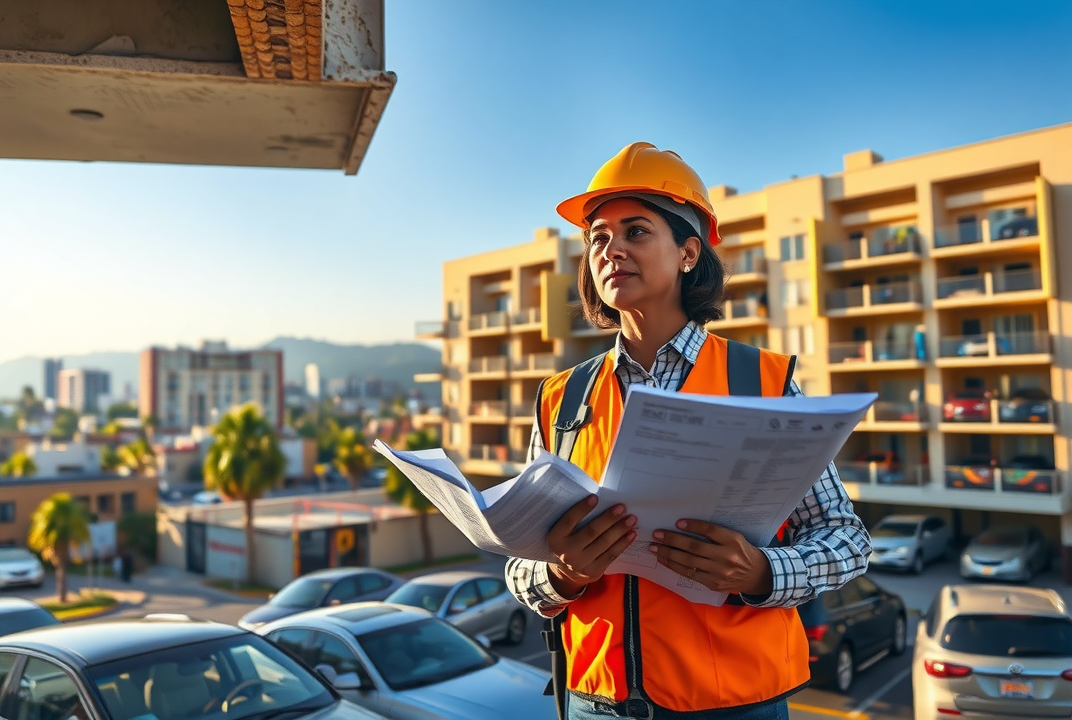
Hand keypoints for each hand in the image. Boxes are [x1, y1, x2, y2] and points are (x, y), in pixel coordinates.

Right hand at [546, 495, 636, 597]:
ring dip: (620, 530)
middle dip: (608, 518)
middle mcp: (566, 553)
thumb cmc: (566, 543)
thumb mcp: (561, 533)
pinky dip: (623, 543)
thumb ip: (573, 520)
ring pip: (604, 543)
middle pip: (591, 532)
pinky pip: (611, 555)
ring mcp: (581, 564)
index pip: (569, 521)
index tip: (595, 498)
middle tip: (621, 507)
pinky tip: (631, 534)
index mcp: (555, 539)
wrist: (565, 574)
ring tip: (631, 519)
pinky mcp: (594, 571)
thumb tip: (596, 500)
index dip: (582, 509)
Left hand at [649, 519, 772, 596]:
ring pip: (689, 562)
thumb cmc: (742, 551)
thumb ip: (715, 533)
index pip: (710, 531)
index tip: (677, 522)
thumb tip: (686, 525)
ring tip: (655, 547)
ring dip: (669, 554)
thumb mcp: (734, 537)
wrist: (756, 575)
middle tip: (657, 535)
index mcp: (732, 540)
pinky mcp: (712, 584)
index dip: (693, 526)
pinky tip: (664, 560)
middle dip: (672, 540)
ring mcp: (718, 572)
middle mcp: (726, 557)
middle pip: (695, 547)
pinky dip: (675, 566)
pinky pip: (690, 574)